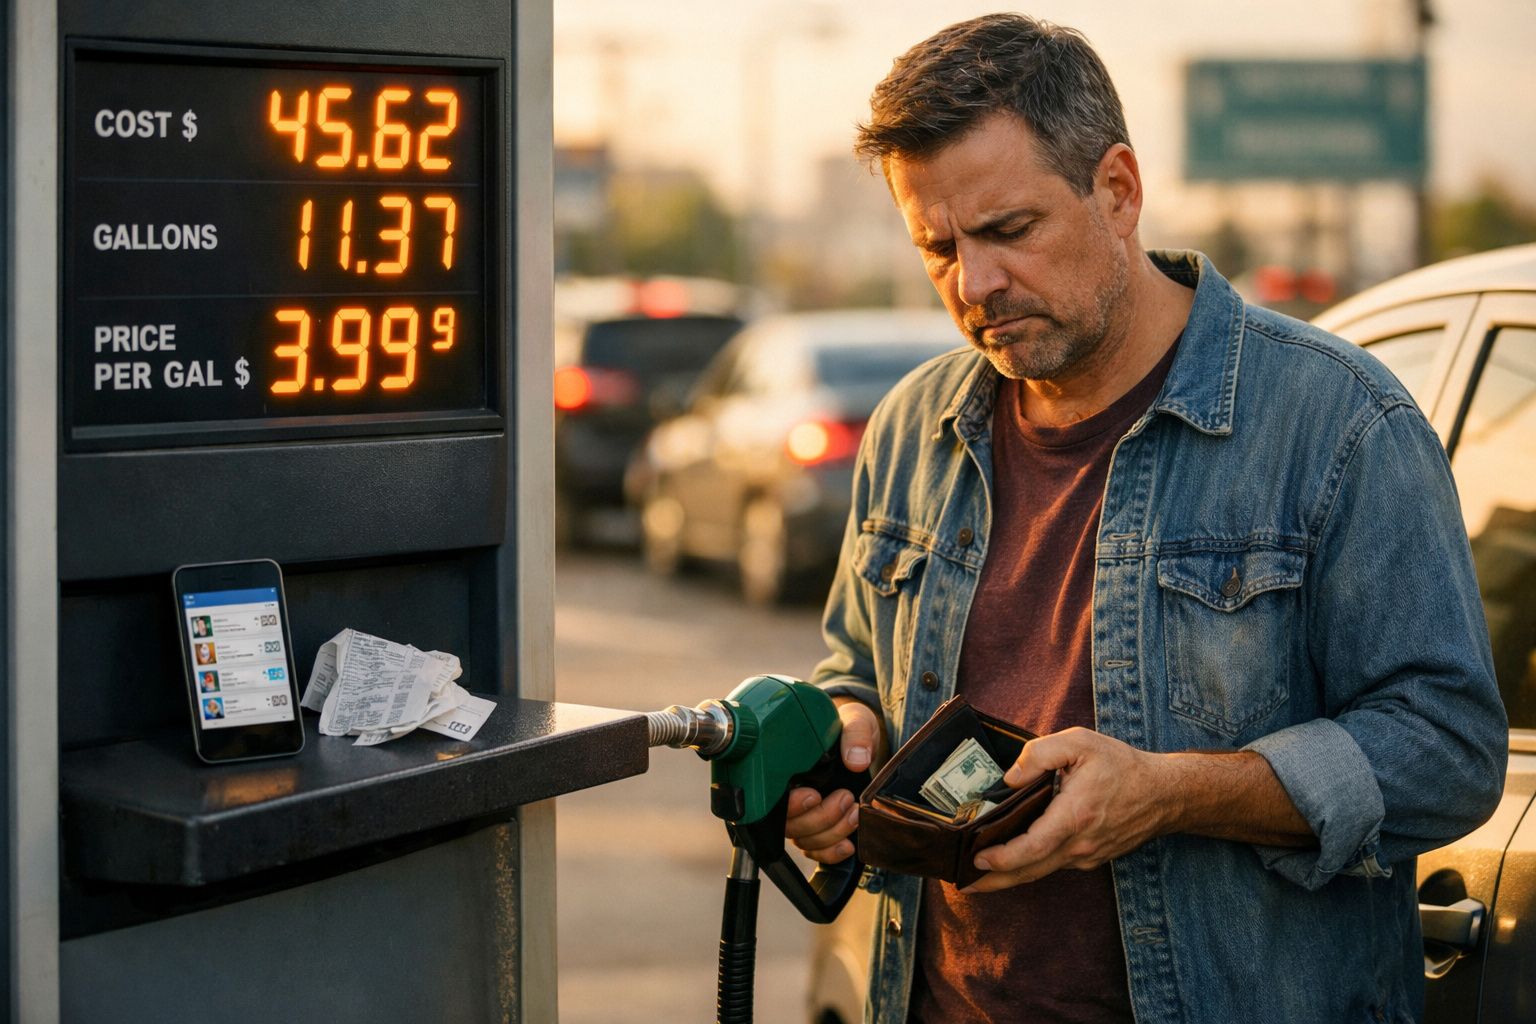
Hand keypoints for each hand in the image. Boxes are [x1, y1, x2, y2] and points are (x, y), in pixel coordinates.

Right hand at [785, 698, 882, 864]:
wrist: (861, 738)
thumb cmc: (848, 726)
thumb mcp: (856, 720)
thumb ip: (855, 734)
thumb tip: (856, 759)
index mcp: (788, 769)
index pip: (773, 800)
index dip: (792, 806)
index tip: (814, 795)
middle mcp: (790, 794)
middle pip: (791, 826)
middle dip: (821, 818)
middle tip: (845, 798)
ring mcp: (803, 813)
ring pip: (805, 841)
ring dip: (832, 833)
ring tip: (855, 812)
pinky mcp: (819, 827)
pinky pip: (816, 852)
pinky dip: (832, 853)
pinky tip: (848, 844)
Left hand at [964, 727, 1174, 892]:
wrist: (1164, 793)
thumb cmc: (1122, 765)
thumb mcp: (1080, 743)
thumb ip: (1040, 754)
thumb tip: (1009, 778)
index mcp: (1075, 816)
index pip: (1032, 847)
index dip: (1002, 858)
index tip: (977, 859)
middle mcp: (1080, 844)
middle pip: (1030, 871)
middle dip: (994, 881)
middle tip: (964, 883)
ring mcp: (1087, 856)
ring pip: (1042, 870)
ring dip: (1010, 876)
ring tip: (979, 875)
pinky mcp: (1091, 858)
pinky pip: (1055, 864)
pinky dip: (1031, 865)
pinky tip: (1014, 859)